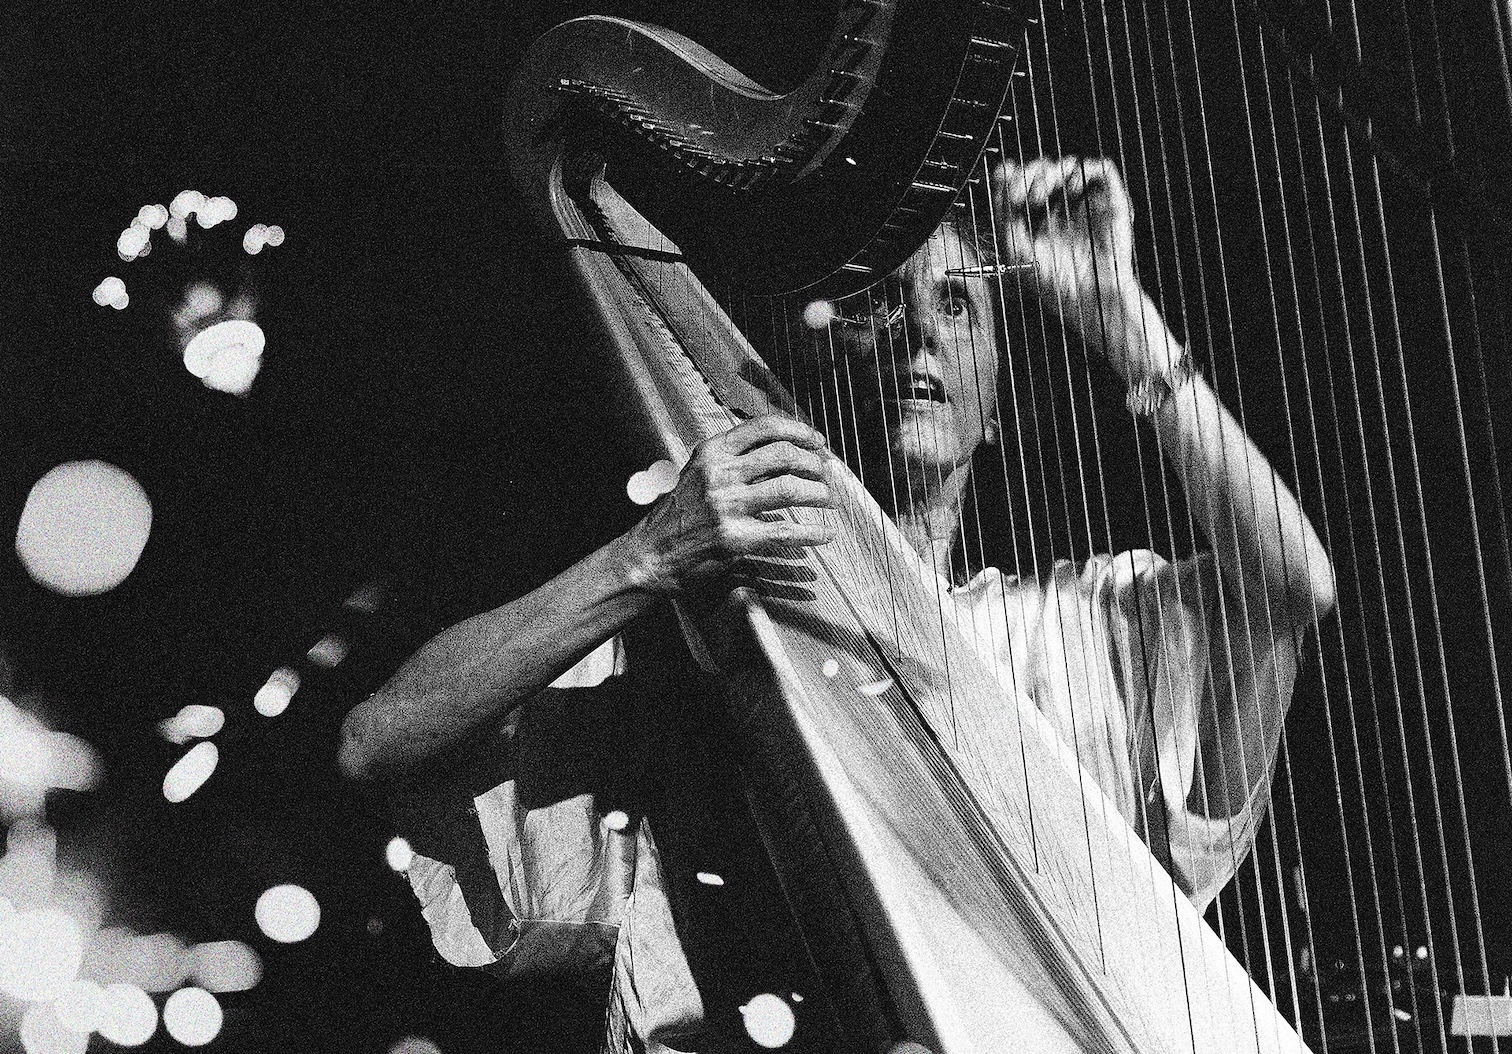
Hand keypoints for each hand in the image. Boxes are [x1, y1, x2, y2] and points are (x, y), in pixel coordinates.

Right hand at [621, 415, 836, 595]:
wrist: (649, 554)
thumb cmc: (679, 514)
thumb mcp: (700, 473)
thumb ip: (736, 460)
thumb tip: (786, 452)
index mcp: (712, 451)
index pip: (765, 427)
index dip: (800, 431)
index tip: (818, 441)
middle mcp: (719, 473)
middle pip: (783, 455)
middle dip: (814, 464)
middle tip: (826, 474)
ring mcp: (726, 506)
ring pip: (789, 489)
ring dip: (818, 494)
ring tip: (829, 499)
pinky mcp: (733, 538)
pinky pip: (786, 533)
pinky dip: (813, 533)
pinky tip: (826, 533)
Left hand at [992, 156, 1139, 348]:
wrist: (1088, 300)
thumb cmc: (1054, 284)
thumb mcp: (1016, 248)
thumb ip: (1004, 214)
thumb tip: (1000, 178)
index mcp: (1042, 221)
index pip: (1028, 183)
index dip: (1014, 173)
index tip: (1003, 173)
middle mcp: (1065, 211)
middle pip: (1045, 170)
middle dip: (1028, 174)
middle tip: (1019, 195)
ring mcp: (1087, 206)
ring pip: (1069, 165)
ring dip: (1049, 173)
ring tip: (1038, 197)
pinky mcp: (1111, 203)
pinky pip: (1102, 169)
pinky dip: (1083, 171)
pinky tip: (1068, 190)